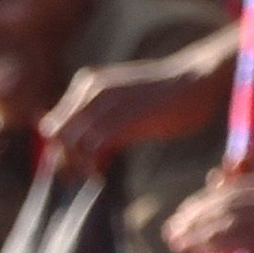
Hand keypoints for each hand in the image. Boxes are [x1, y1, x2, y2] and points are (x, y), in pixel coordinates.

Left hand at [40, 52, 228, 171]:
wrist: (201, 78)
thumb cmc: (166, 96)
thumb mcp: (122, 100)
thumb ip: (96, 117)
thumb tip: (73, 149)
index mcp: (88, 84)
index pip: (53, 124)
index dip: (59, 149)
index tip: (75, 166)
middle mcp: (92, 89)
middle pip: (58, 136)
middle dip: (66, 160)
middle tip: (84, 174)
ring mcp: (109, 101)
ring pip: (73, 142)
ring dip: (81, 164)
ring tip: (98, 173)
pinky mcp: (128, 115)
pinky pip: (95, 146)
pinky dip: (96, 164)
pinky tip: (106, 172)